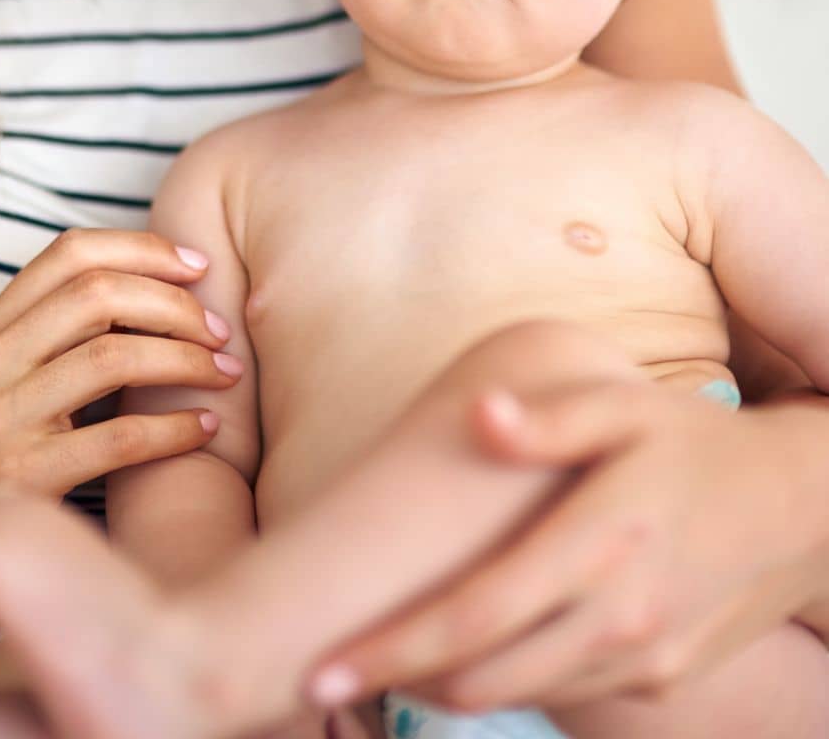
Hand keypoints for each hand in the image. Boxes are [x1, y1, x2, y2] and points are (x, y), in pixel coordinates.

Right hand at [0, 228, 239, 550]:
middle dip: (175, 304)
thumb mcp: (9, 384)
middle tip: (221, 331)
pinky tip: (205, 428)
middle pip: (96, 294)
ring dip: (185, 359)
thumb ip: (64, 335)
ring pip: (111, 358)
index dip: (144, 248)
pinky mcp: (20, 483)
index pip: (70, 252)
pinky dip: (174, 427)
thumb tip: (166, 288)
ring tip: (226, 373)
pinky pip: (118, 440)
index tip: (198, 266)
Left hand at [307, 381, 828, 714]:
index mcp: (598, 542)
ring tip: (381, 673)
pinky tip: (467, 662)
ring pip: (521, 693)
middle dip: (398, 685)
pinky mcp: (660, 678)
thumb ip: (548, 417)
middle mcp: (618, 614)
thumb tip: (477, 413)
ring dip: (447, 692)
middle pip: (484, 677)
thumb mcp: (625, 407)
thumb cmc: (695, 442)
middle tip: (324, 682)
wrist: (801, 509)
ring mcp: (642, 657)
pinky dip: (508, 684)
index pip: (474, 615)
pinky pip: (566, 692)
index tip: (320, 668)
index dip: (392, 649)